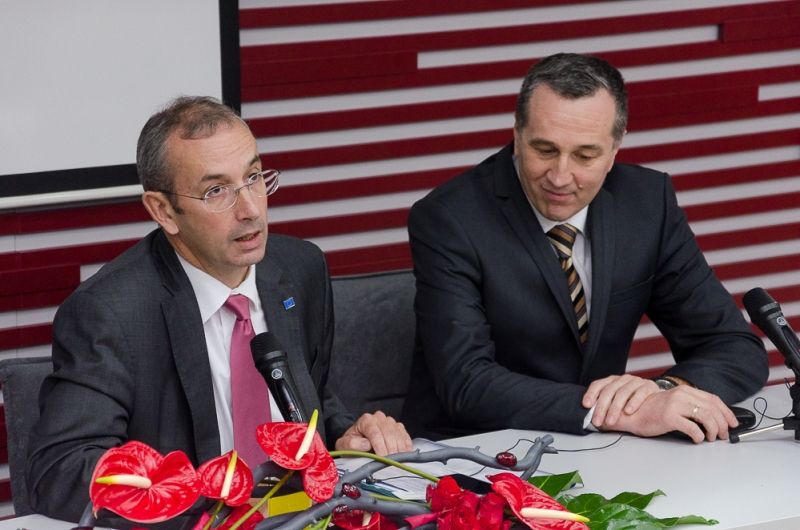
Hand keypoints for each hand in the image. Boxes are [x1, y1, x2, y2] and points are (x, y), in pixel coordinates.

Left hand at [334, 411, 412, 455]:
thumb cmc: (352, 444)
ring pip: (398, 434)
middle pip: (388, 432)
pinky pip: (405, 435)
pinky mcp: (398, 427)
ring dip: (399, 448)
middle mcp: (379, 418)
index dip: (380, 445)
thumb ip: (352, 444)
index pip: (375, 432)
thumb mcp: (345, 445)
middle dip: (390, 449)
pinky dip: (406, 446)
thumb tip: (366, 444)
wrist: (358, 441)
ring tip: (398, 461)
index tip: (382, 457)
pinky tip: (405, 455)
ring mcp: (390, 422)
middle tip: (392, 462)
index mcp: (366, 420)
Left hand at [582, 374, 660, 426]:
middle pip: (609, 391)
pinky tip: (628, 411)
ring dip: (615, 408)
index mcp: (613, 381)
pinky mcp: (649, 386)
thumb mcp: (619, 405)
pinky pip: (640, 393)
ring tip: (611, 420)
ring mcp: (636, 381)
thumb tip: (594, 422)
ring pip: (623, 392)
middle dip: (601, 408)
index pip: (598, 385)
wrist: (661, 401)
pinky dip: (633, 402)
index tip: (586, 405)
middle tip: (598, 421)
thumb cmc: (635, 404)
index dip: (591, 394)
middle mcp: (623, 379)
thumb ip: (607, 409)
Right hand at [601, 385, 738, 442]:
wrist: (630, 413)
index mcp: (684, 391)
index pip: (713, 399)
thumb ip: (690, 406)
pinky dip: (699, 436)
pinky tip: (697, 439)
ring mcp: (675, 405)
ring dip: (713, 430)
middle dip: (722, 424)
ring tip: (711, 438)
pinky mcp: (669, 417)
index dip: (726, 412)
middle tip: (724, 435)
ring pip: (706, 418)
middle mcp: (681, 395)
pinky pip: (693, 428)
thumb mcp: (674, 404)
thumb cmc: (651, 412)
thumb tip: (712, 418)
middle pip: (712, 409)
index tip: (732, 422)